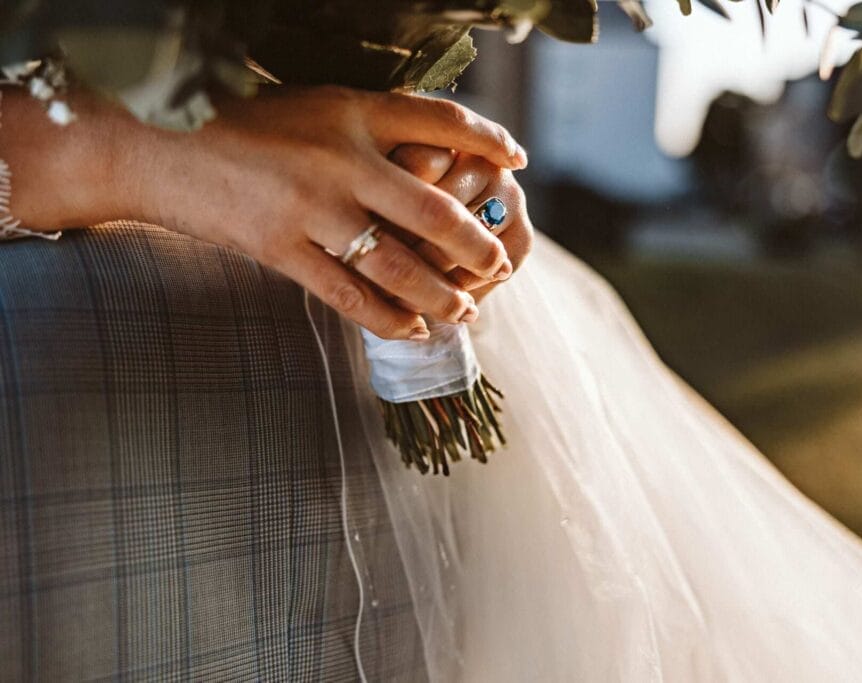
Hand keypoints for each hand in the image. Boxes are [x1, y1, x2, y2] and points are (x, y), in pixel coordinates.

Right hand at [3, 86, 527, 339]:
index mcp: (350, 110)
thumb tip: (434, 161)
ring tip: (466, 312)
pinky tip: (414, 331)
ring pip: (397, 264)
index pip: (437, 120)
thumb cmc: (241, 124)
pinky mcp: (280, 249)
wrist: (157, 146)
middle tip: (499, 266)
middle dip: (474, 244)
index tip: (516, 159)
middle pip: (432, 209)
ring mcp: (310, 208)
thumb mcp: (312, 106)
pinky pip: (348, 295)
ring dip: (439, 294)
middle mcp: (339, 157)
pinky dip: (387, 319)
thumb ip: (368, 130)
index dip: (485, 139)